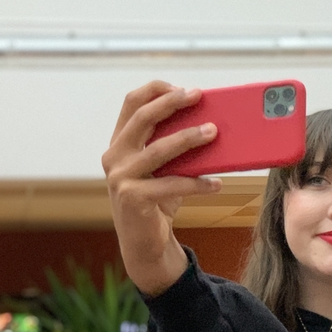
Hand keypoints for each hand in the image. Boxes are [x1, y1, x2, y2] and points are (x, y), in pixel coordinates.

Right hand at [102, 81, 222, 295]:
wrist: (145, 243)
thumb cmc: (158, 201)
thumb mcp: (165, 169)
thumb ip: (174, 147)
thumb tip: (213, 125)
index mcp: (120, 143)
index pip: (132, 103)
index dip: (156, 90)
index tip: (183, 88)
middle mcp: (114, 156)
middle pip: (142, 118)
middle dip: (172, 103)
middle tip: (198, 96)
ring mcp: (120, 177)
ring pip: (158, 149)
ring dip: (188, 138)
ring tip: (214, 132)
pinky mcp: (133, 198)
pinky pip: (172, 185)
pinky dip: (197, 184)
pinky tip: (217, 184)